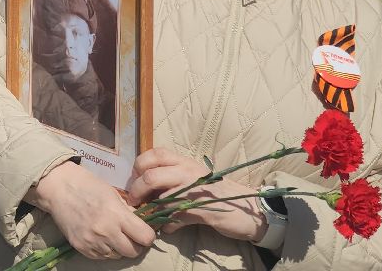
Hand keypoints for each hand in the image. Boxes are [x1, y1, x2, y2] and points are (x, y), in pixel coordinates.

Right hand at [32, 160, 155, 260]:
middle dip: (136, 245)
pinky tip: (100, 237)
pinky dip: (104, 250)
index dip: (148, 235)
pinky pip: (101, 257)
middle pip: (133, 251)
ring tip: (113, 235)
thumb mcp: (112, 194)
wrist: (57, 187)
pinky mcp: (81, 247)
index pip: (145, 237)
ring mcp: (92, 241)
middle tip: (131, 236)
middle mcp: (106, 231)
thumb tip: (141, 224)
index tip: (144, 232)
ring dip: (119, 248)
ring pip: (117, 256)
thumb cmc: (86, 185)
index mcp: (116, 214)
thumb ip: (127, 212)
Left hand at [127, 147, 264, 242]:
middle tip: (134, 201)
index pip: (155, 153)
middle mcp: (188, 172)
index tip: (134, 180)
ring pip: (161, 199)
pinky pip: (176, 218)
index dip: (139, 166)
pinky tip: (169, 228)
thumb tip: (147, 189)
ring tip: (148, 216)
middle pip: (151, 176)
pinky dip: (168, 225)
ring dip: (151, 210)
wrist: (247, 208)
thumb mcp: (193, 179)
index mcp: (185, 162)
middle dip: (137, 190)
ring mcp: (195, 191)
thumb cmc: (216, 192)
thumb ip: (172, 179)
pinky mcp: (202, 210)